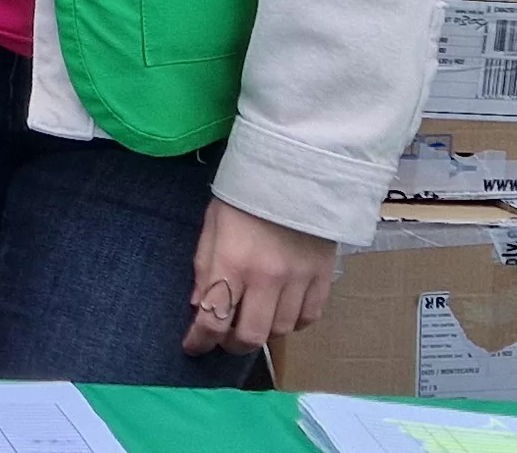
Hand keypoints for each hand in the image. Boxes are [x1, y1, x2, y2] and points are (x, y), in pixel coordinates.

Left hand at [180, 200, 335, 357]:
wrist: (295, 169)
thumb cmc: (246, 195)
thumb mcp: (213, 225)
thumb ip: (204, 267)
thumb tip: (199, 306)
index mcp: (232, 262)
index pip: (213, 320)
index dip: (199, 341)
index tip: (193, 346)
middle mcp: (266, 277)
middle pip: (249, 337)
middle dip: (231, 345)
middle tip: (225, 338)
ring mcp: (298, 279)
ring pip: (281, 331)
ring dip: (263, 333)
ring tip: (254, 320)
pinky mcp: (322, 275)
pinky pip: (310, 316)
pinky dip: (294, 322)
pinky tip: (283, 312)